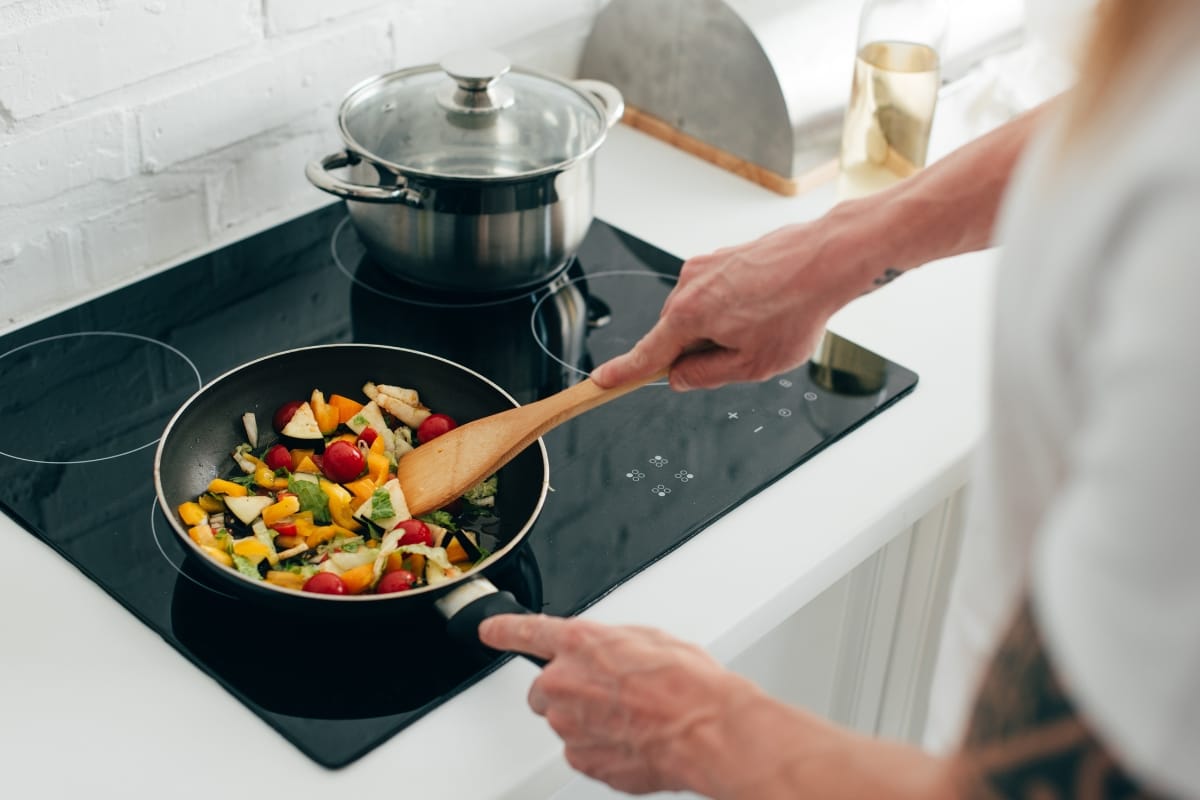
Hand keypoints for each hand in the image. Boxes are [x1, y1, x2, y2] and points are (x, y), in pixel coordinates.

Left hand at [479, 614, 758, 795]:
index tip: (489, 630)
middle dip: (568, 690)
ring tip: (633, 718)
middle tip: (609, 694)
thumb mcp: (650, 639)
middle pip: (543, 689)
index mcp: (578, 643)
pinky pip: (581, 751)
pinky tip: (633, 740)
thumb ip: (612, 644)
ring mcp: (569, 725)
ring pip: (564, 722)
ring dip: (588, 720)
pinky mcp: (581, 760)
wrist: (708, 730)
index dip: (503, 630)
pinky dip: (601, 748)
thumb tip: (609, 654)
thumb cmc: (688, 683)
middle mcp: (563, 683)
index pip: (525, 631)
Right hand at [591, 213, 877, 390]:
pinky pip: (715, 293)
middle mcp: (688, 285)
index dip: (622, 373)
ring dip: (721, 327)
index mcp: (688, 316)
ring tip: (765, 324)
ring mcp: (705, 266)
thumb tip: (680, 377)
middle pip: (676, 334)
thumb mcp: (751, 365)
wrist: (827, 259)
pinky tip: (767, 307)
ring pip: (698, 314)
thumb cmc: (796, 309)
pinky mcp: (723, 257)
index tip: (601, 383)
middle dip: (699, 350)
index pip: (646, 354)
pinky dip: (734, 307)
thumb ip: (706, 375)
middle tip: (744, 352)